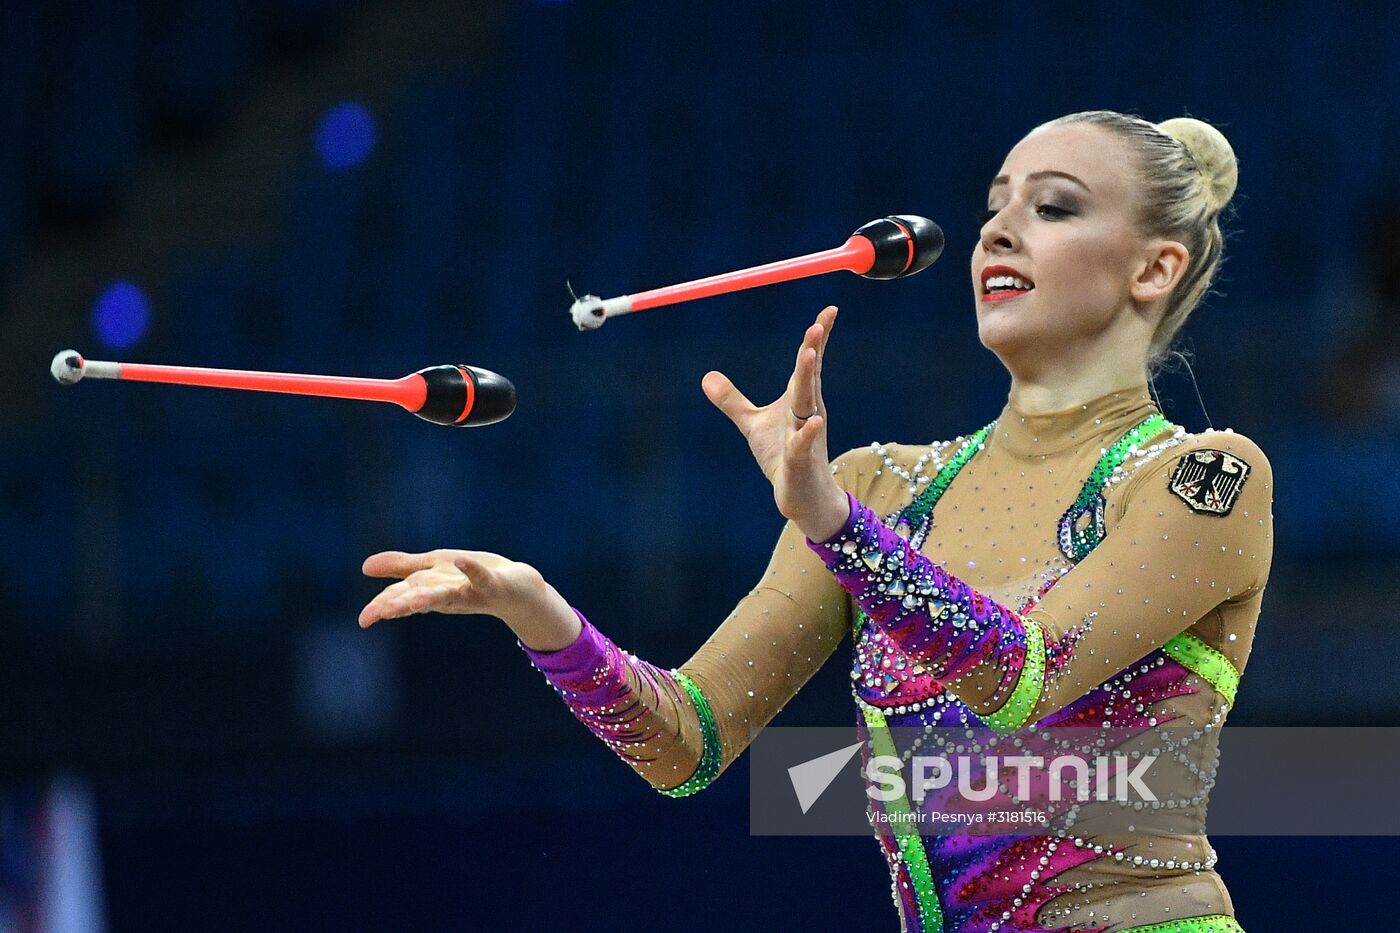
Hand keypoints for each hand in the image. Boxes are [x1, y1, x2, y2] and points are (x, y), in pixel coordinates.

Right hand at [359, 549, 580, 649]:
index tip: (363, 620)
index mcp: (430, 591)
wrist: (518, 590)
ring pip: (446, 595)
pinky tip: (461, 560)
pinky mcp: (493, 584)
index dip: (382, 607)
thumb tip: (363, 567)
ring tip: (412, 599)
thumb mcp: (433, 570)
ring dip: (429, 596)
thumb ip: (401, 567)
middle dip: (398, 606)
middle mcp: (447, 595)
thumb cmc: (471, 579)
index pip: (401, 598)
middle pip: (419, 599)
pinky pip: (481, 577)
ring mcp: (470, 591)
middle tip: (376, 616)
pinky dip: (472, 570)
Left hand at [702, 306, 849, 541]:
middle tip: (816, 324)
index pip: (809, 364)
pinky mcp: (800, 462)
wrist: (804, 497)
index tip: (829, 310)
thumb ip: (733, 401)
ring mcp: (807, 437)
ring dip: (808, 380)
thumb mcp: (753, 425)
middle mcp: (807, 413)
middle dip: (812, 350)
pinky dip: (806, 434)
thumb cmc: (782, 456)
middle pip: (809, 377)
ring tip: (809, 354)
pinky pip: (803, 445)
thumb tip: (706, 377)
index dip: (817, 338)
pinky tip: (811, 422)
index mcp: (799, 400)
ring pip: (808, 405)